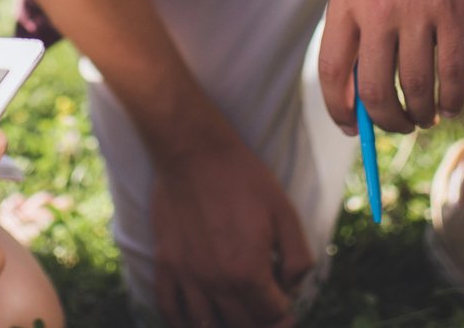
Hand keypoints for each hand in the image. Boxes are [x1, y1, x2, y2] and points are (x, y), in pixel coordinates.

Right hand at [150, 131, 313, 327]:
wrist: (193, 152)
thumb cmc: (242, 178)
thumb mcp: (284, 211)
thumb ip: (297, 256)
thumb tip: (294, 285)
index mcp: (248, 271)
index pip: (272, 314)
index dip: (284, 312)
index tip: (285, 303)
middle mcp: (216, 282)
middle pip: (242, 325)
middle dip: (259, 322)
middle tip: (263, 309)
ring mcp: (187, 275)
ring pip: (206, 325)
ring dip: (225, 326)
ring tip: (235, 316)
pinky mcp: (166, 264)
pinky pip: (169, 308)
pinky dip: (181, 323)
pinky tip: (194, 322)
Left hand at [319, 0, 463, 132]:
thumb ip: (357, 7)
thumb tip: (361, 62)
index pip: (333, 71)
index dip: (340, 108)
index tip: (349, 124)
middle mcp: (377, 11)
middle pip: (375, 91)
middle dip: (384, 121)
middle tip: (395, 124)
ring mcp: (418, 14)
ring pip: (415, 89)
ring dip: (420, 113)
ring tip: (424, 116)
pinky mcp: (456, 13)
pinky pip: (452, 73)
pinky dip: (452, 97)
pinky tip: (451, 102)